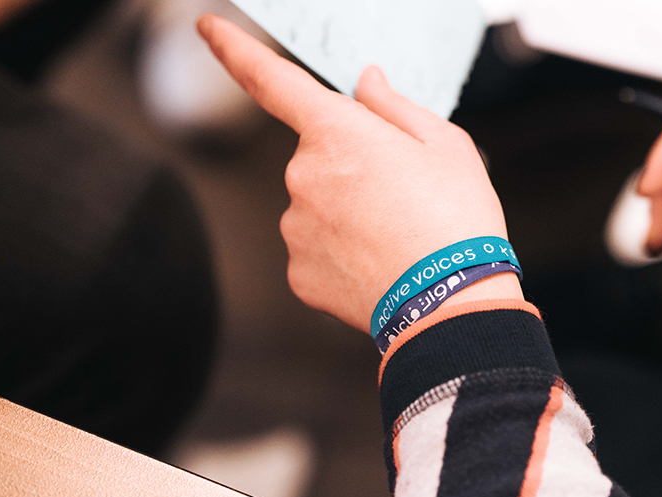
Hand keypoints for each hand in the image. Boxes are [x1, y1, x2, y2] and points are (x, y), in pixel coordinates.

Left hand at [197, 14, 521, 331]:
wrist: (452, 303)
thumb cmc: (455, 219)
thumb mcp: (444, 144)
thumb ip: (393, 106)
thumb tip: (367, 85)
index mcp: (337, 132)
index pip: (271, 79)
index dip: (234, 49)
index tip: (207, 27)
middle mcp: (303, 175)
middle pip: (316, 156)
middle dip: (349, 166)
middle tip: (400, 195)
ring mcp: (296, 227)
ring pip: (315, 205)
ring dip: (345, 212)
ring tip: (395, 235)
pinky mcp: (297, 271)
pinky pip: (314, 248)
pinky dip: (340, 251)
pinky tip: (375, 262)